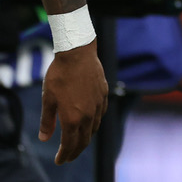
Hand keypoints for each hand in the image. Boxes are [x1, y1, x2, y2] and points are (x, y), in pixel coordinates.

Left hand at [40, 41, 107, 163]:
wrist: (78, 54)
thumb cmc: (59, 76)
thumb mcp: (47, 99)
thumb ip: (47, 121)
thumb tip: (44, 138)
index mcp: (72, 118)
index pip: (69, 144)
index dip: (64, 155)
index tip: (60, 160)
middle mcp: (88, 115)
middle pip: (84, 140)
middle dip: (75, 151)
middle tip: (68, 156)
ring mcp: (98, 105)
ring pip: (94, 128)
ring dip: (85, 138)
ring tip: (78, 141)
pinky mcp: (103, 95)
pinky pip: (100, 115)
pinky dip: (94, 124)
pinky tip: (90, 122)